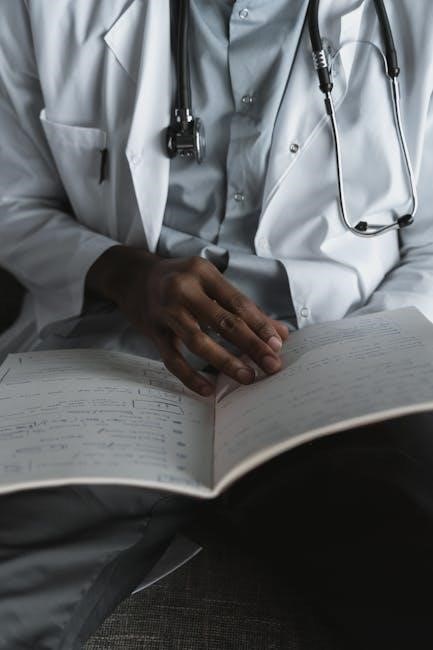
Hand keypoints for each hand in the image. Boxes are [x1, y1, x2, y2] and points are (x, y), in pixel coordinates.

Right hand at [86, 246, 288, 394]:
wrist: (132, 277)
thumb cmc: (180, 281)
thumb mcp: (210, 284)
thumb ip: (244, 308)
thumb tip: (281, 334)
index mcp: (203, 273)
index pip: (238, 303)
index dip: (260, 325)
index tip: (277, 345)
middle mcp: (183, 288)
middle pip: (223, 321)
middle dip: (251, 346)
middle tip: (272, 365)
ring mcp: (165, 310)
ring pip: (199, 341)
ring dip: (226, 361)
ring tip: (247, 377)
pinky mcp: (152, 330)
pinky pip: (172, 358)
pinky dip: (190, 375)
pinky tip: (208, 389)